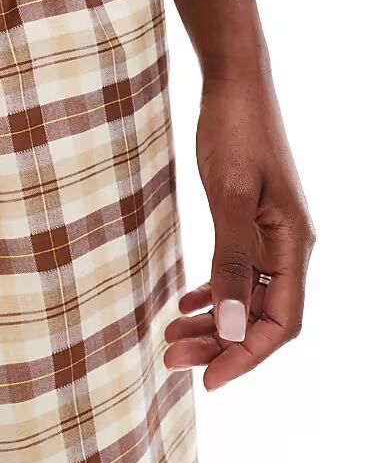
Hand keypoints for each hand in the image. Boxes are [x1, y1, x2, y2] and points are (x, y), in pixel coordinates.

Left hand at [163, 70, 315, 390]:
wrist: (233, 81)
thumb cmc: (234, 130)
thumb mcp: (229, 196)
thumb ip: (232, 260)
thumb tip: (228, 327)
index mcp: (293, 243)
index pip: (280, 323)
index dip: (245, 356)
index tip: (206, 381)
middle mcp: (288, 244)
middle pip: (259, 315)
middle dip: (218, 343)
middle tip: (169, 358)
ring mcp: (270, 231)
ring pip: (244, 294)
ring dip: (211, 320)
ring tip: (170, 336)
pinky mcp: (250, 217)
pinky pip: (237, 270)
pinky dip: (212, 290)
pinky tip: (186, 301)